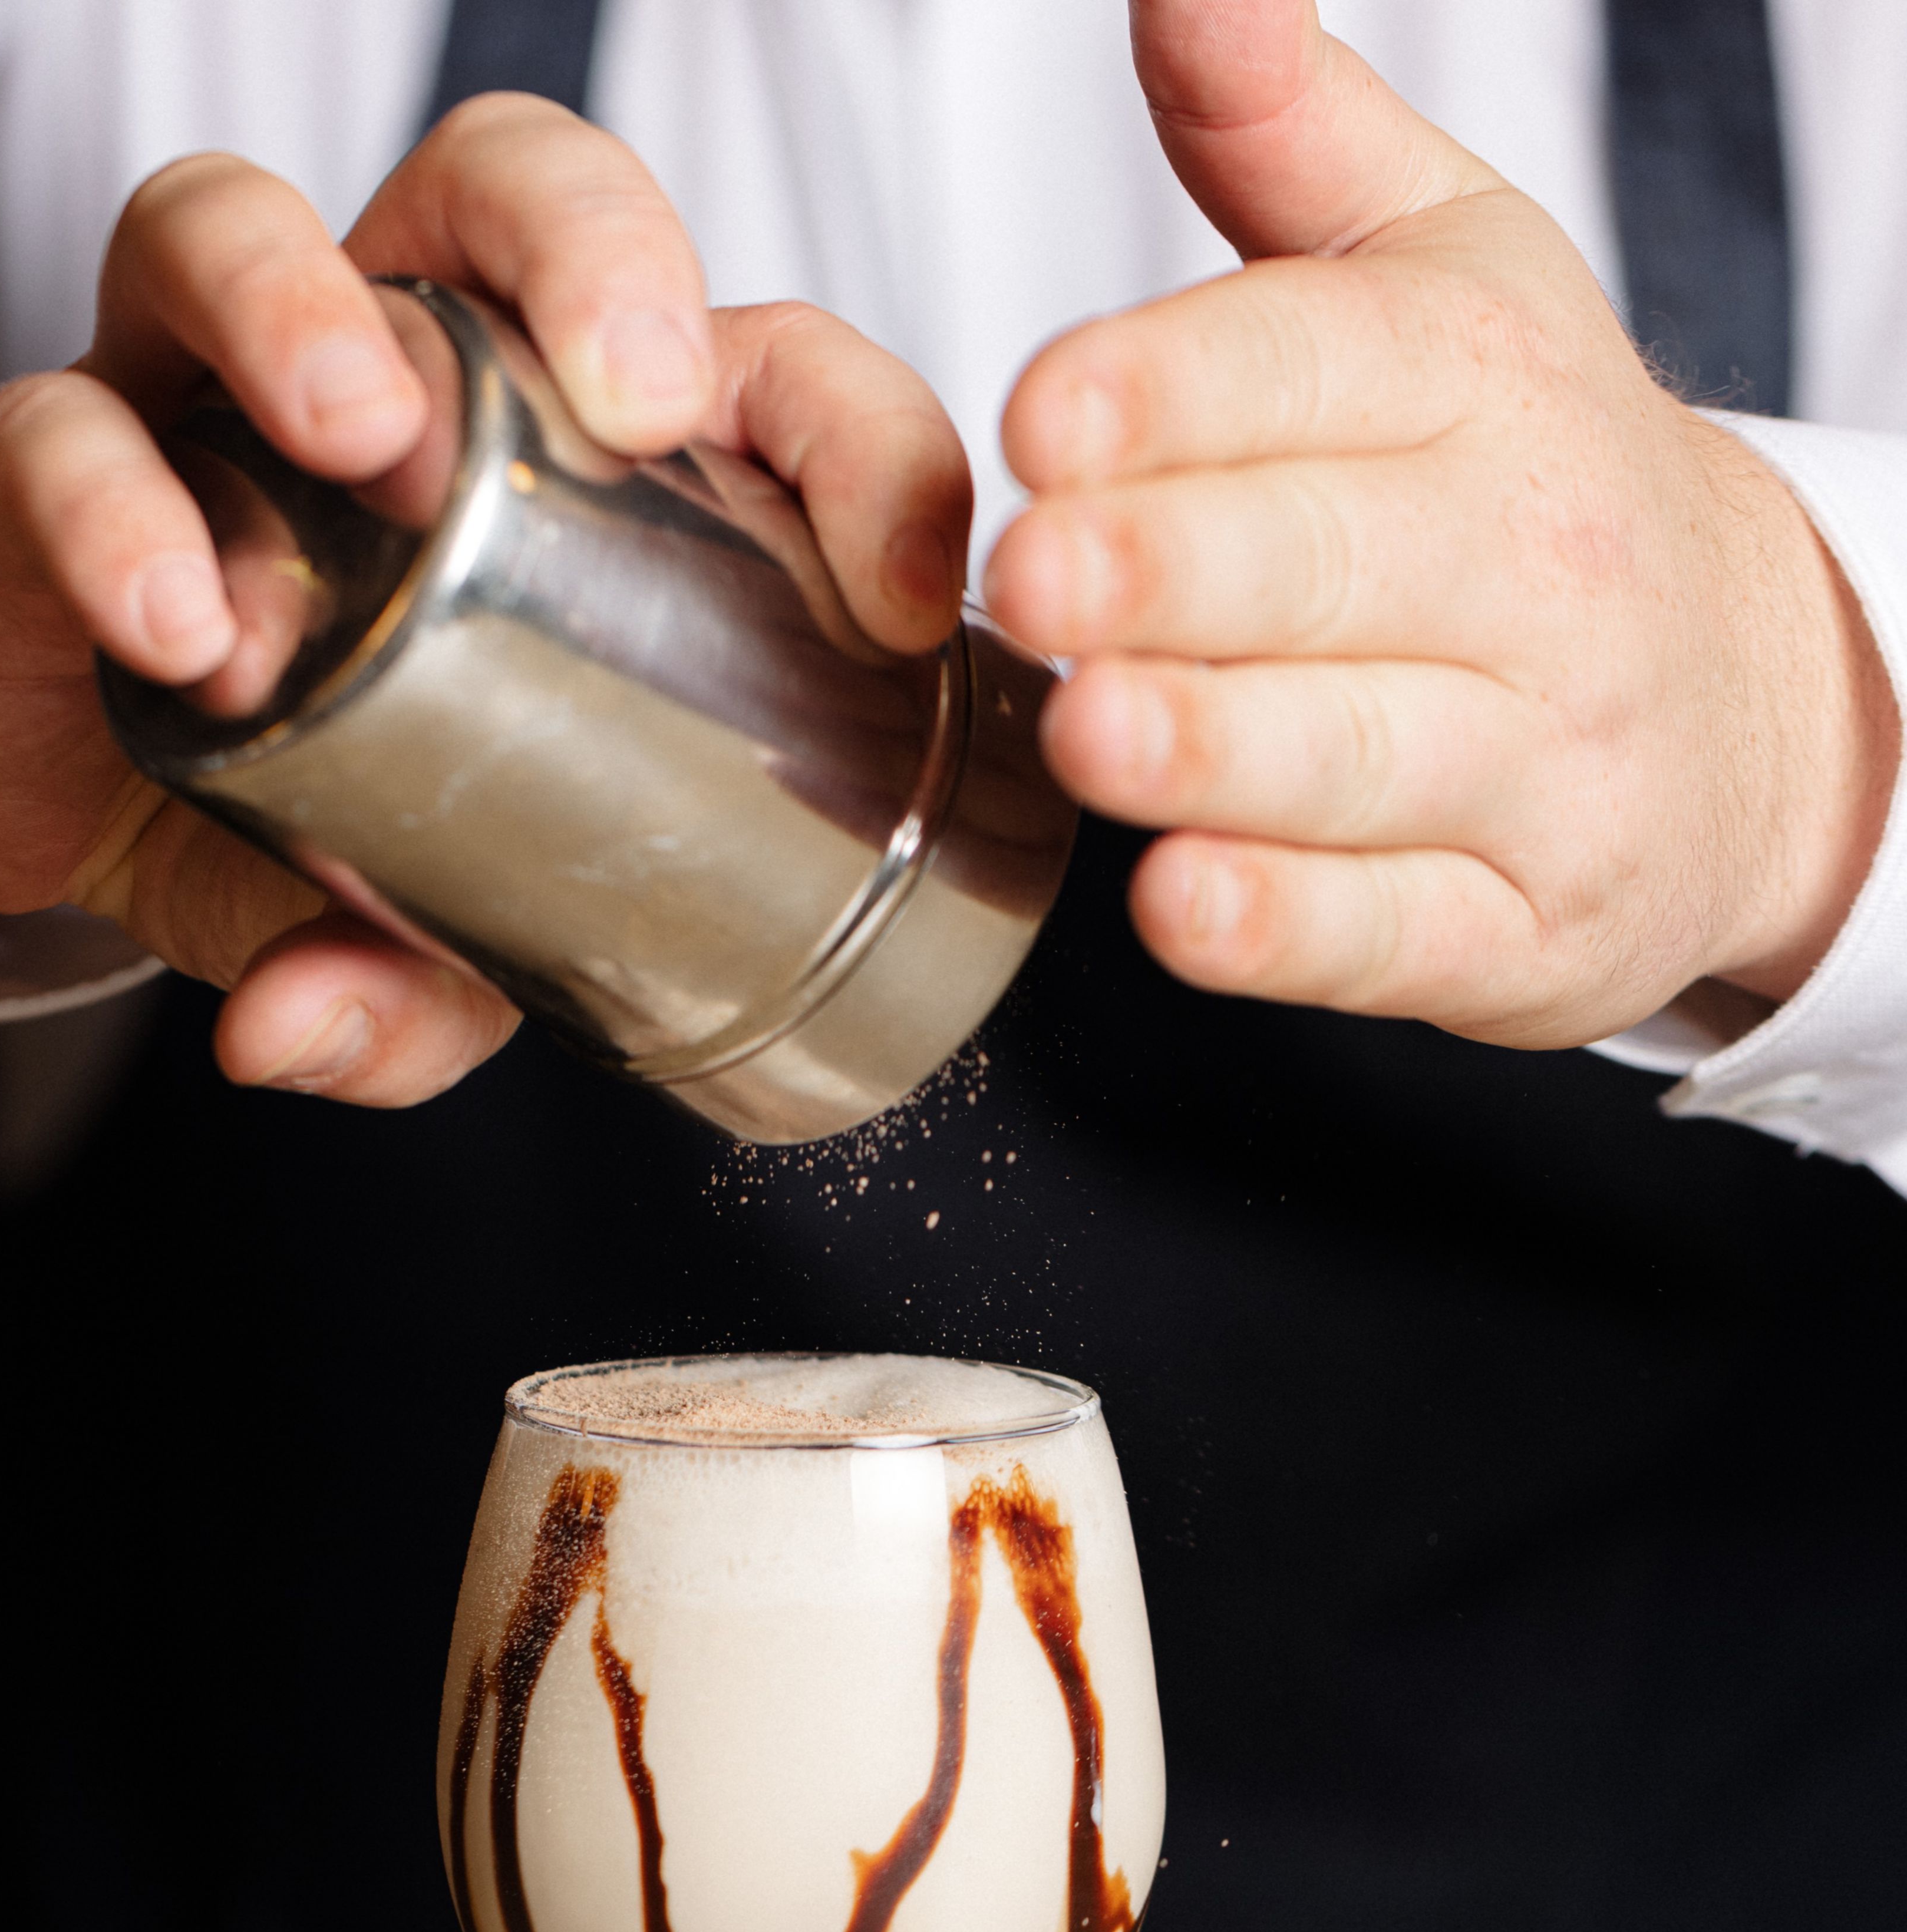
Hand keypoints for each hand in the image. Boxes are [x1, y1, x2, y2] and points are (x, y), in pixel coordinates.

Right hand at [0, 99, 967, 1100]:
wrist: (31, 777)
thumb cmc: (265, 796)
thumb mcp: (390, 912)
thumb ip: (407, 983)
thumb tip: (321, 1036)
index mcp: (535, 458)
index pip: (728, 365)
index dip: (845, 435)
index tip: (896, 596)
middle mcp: (378, 383)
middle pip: (501, 191)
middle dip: (593, 250)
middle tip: (638, 396)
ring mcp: (193, 402)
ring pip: (236, 228)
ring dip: (309, 311)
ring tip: (369, 442)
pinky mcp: (36, 464)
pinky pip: (53, 434)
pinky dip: (113, 510)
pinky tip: (175, 623)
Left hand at [984, 0, 1898, 1048]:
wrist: (1748, 710)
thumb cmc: (1528, 485)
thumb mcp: (1451, 282)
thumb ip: (1289, 146)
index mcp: (1488, 388)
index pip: (1324, 370)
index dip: (1178, 387)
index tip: (1045, 412)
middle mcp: (1535, 571)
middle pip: (1331, 566)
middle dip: (1179, 571)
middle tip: (1039, 578)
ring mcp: (1544, 766)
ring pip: (1361, 753)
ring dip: (1221, 750)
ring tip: (1094, 732)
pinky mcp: (1526, 927)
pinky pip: (1396, 929)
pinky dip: (1291, 929)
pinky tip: (1184, 906)